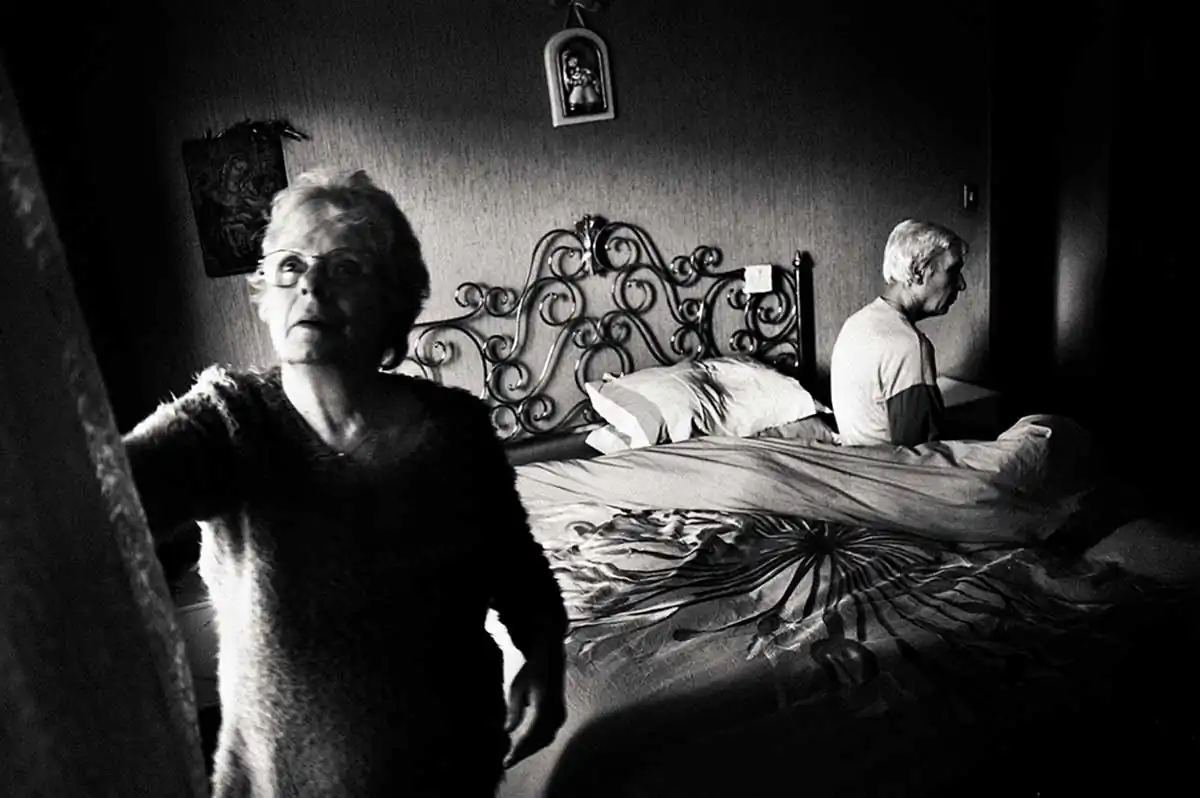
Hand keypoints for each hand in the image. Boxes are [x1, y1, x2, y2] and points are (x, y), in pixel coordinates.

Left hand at [503, 650, 565, 768]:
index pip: (531, 735)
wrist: (549, 656)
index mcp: (543, 704)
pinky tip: (528, 743)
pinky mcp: (560, 712)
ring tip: (516, 754)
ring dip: (531, 748)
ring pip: (546, 738)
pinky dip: (538, 741)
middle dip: (524, 752)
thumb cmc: (530, 670)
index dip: (519, 750)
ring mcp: (560, 712)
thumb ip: (514, 711)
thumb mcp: (516, 688)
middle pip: (540, 740)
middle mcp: (555, 711)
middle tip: (509, 761)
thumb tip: (508, 730)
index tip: (507, 761)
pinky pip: (550, 732)